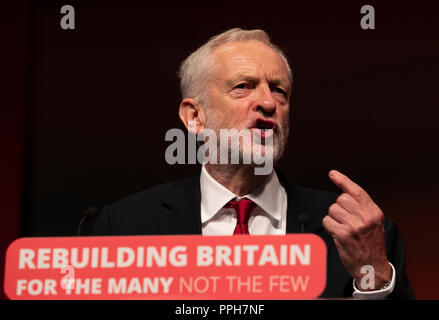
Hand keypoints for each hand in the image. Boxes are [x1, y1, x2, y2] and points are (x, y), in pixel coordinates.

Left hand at [322, 170, 391, 290]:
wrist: (372, 268)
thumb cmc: (371, 245)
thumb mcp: (374, 223)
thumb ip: (362, 208)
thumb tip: (344, 193)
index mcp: (374, 212)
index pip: (356, 191)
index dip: (343, 181)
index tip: (332, 174)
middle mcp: (365, 217)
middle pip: (340, 199)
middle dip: (339, 208)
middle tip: (345, 221)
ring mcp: (354, 226)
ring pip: (332, 210)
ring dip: (333, 219)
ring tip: (343, 229)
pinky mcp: (343, 234)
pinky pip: (327, 221)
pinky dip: (329, 227)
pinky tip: (337, 234)